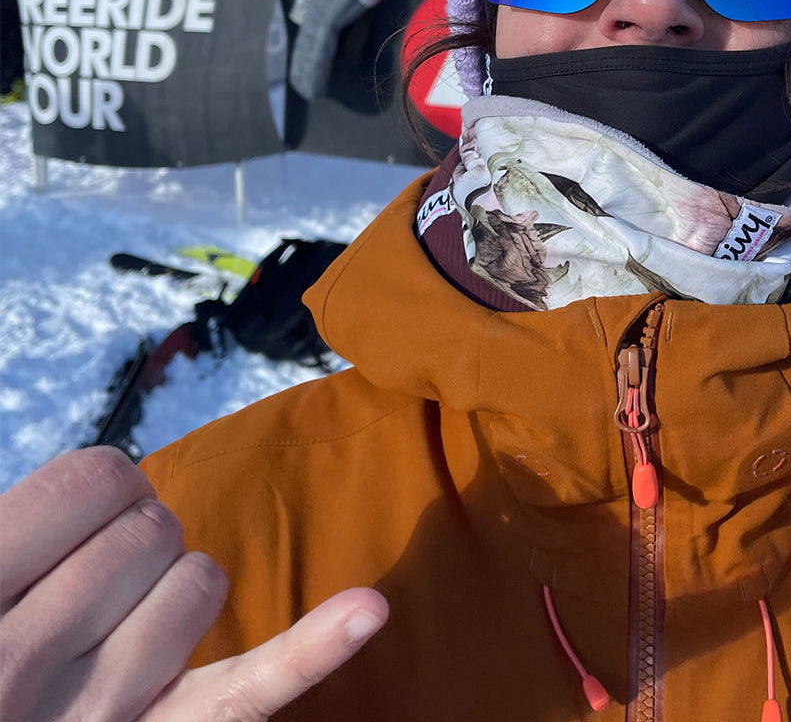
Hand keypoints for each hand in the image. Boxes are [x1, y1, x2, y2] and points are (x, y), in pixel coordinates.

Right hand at [0, 447, 387, 720]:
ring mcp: (101, 711)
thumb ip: (19, 532)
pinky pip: (250, 686)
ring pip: (203, 580)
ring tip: (115, 645)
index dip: (102, 488)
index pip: (92, 479)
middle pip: (151, 529)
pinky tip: (367, 611)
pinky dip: (314, 648)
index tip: (84, 519)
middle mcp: (23, 662)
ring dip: (175, 595)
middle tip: (90, 596)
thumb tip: (100, 482)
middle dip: (135, 545)